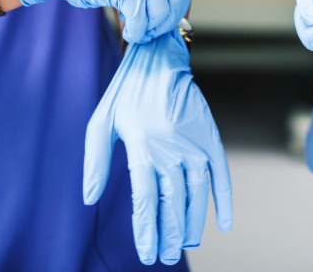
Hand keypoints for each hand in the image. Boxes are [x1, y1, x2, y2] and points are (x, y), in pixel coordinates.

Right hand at [13, 0, 190, 42]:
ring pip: (158, 12)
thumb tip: (181, 15)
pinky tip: (129, 33)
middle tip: (150, 30)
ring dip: (149, 28)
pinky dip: (136, 32)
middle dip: (163, 21)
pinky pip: (140, 21)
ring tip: (137, 28)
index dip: (176, 7)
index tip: (167, 20)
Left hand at [82, 32, 231, 265]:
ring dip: (192, 223)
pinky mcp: (210, 137)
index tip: (146, 253)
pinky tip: (222, 223)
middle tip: (163, 257)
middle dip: (169, 235)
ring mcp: (193, 144)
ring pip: (197, 194)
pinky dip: (223, 200)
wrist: (159, 59)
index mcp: (142, 148)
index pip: (146, 201)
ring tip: (184, 244)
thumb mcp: (100, 122)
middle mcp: (171, 149)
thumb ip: (95, 162)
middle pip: (172, 203)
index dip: (147, 230)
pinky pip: (220, 174)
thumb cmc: (125, 93)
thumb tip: (89, 200)